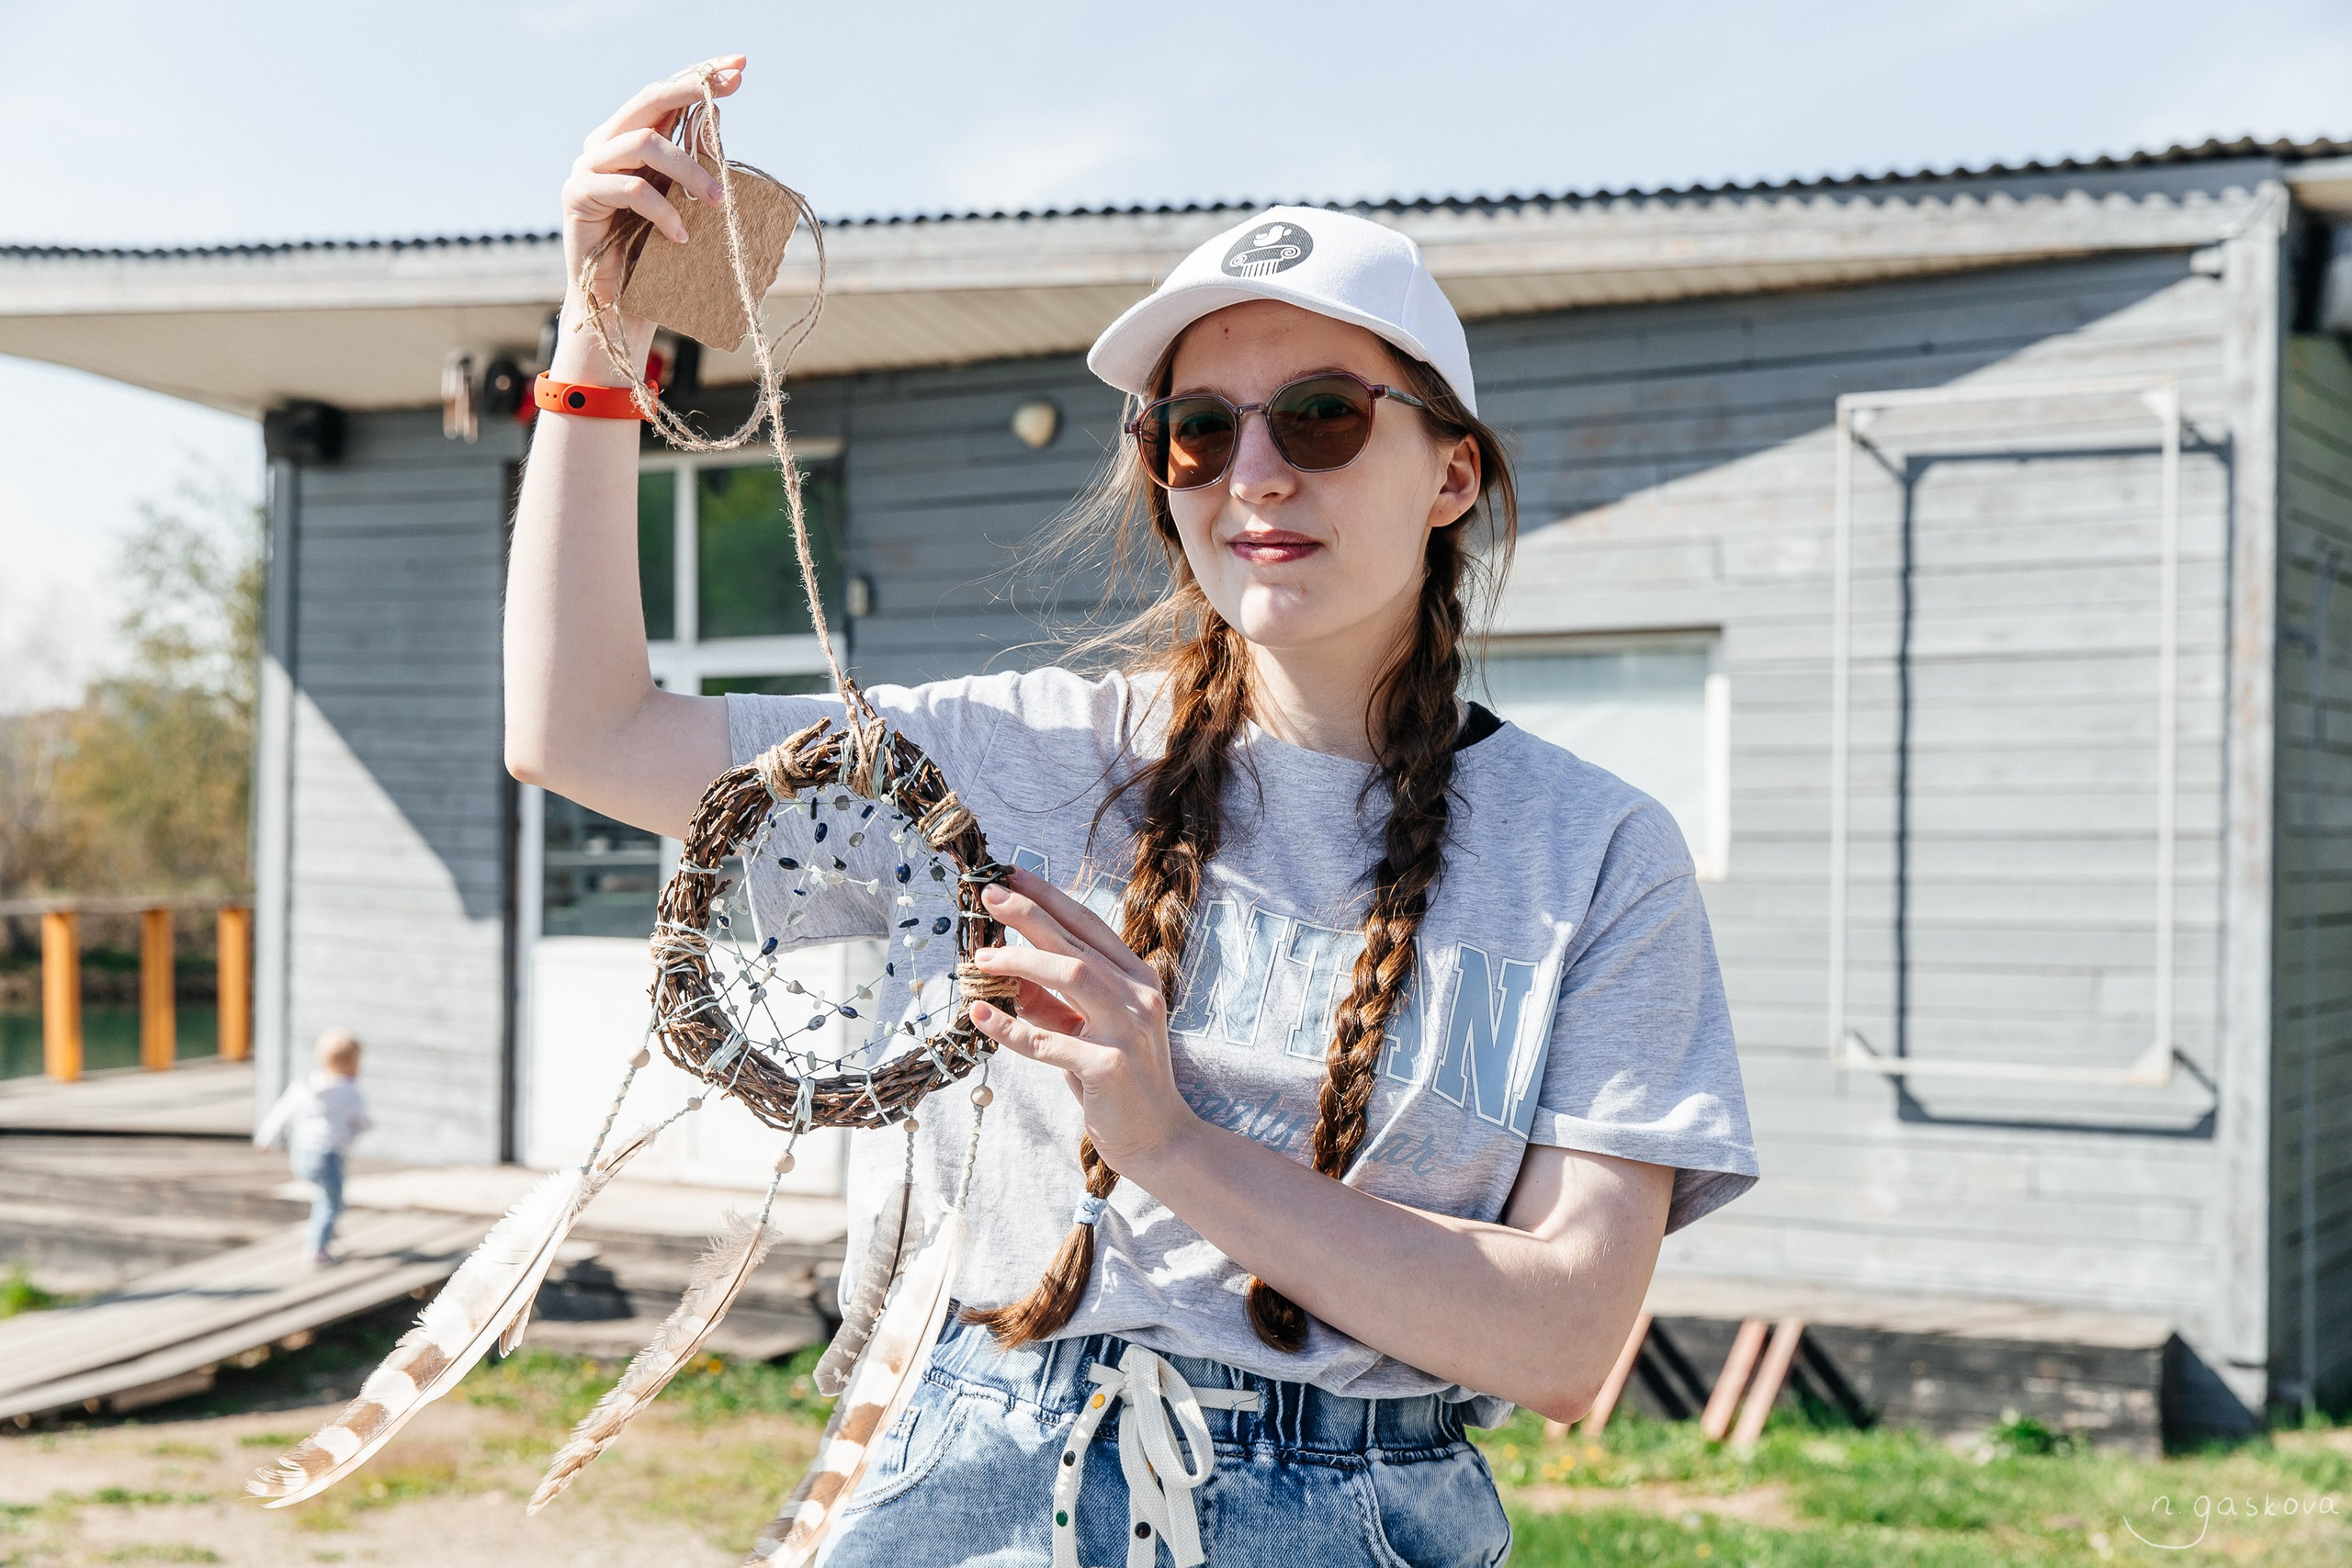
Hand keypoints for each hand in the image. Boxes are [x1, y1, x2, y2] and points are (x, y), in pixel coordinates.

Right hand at [551, 56, 742, 384]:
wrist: (617, 306)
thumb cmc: (654, 255)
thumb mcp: (683, 201)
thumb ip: (693, 159)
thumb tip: (717, 112)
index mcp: (631, 139)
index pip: (666, 94)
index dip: (701, 75)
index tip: (740, 66)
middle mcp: (606, 143)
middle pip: (650, 100)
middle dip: (694, 89)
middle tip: (732, 90)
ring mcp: (588, 167)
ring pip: (645, 142)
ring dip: (689, 169)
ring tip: (717, 201)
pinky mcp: (578, 196)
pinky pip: (630, 189)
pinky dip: (663, 211)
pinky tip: (682, 236)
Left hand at [967, 869, 1203, 1172]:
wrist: (1157, 1138)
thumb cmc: (1117, 1080)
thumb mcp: (1085, 1030)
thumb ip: (1052, 1001)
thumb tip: (1004, 972)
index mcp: (1137, 979)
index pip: (1089, 925)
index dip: (1049, 898)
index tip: (1010, 877)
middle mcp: (1139, 996)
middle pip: (1077, 943)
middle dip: (1029, 915)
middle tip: (989, 896)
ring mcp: (1129, 1030)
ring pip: (1073, 978)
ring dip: (1022, 963)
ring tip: (981, 960)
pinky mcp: (1110, 1068)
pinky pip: (1050, 1043)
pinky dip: (1012, 1029)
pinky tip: (982, 1015)